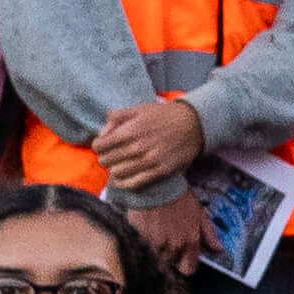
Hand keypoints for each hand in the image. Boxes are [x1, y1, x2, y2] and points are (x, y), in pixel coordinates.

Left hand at [92, 98, 210, 197]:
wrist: (194, 124)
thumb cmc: (163, 115)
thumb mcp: (138, 109)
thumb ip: (116, 117)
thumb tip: (102, 134)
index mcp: (129, 131)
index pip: (99, 146)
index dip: (98, 146)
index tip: (104, 145)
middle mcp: (137, 147)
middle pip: (106, 161)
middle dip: (105, 158)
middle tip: (112, 155)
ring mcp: (149, 161)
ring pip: (116, 173)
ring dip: (114, 170)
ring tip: (119, 165)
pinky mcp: (160, 171)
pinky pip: (133, 183)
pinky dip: (123, 183)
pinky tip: (121, 179)